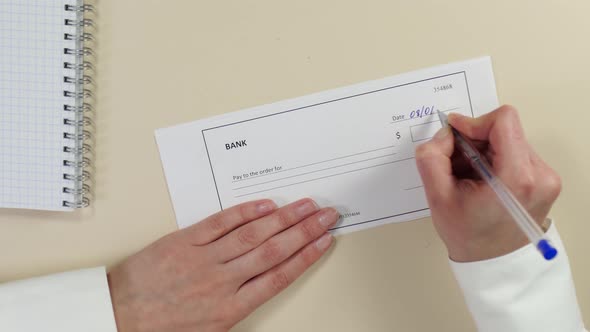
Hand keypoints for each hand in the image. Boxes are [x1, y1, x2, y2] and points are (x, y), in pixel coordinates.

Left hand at [108, 198, 337, 331]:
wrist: (118, 317)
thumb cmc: (162, 328)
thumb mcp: (209, 331)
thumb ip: (237, 306)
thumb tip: (265, 282)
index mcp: (231, 308)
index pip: (280, 275)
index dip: (307, 255)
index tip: (325, 240)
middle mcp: (222, 281)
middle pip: (274, 250)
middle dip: (305, 230)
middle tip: (326, 215)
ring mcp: (204, 258)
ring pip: (253, 234)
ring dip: (283, 217)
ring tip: (304, 206)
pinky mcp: (184, 241)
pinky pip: (220, 222)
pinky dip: (244, 211)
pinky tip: (264, 204)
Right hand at [415, 106, 560, 261]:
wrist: (495, 264)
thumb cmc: (470, 236)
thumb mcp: (437, 197)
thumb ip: (432, 157)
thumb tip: (444, 134)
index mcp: (517, 178)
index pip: (503, 121)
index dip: (473, 123)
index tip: (456, 136)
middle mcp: (540, 174)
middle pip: (504, 130)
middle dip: (474, 142)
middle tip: (457, 165)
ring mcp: (546, 177)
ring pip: (508, 140)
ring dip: (483, 151)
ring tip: (469, 177)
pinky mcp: (545, 179)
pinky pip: (515, 152)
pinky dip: (494, 160)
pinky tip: (482, 181)